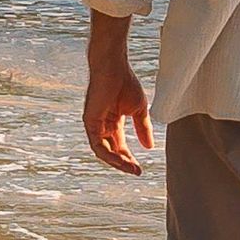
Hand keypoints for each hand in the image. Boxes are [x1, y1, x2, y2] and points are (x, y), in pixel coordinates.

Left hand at [83, 21, 153, 172]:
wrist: (114, 67)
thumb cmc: (125, 82)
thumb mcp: (139, 110)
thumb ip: (143, 128)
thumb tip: (149, 147)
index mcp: (113, 122)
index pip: (119, 146)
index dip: (129, 158)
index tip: (140, 169)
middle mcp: (102, 125)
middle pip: (111, 151)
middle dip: (124, 163)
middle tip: (136, 172)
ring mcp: (95, 124)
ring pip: (103, 151)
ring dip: (117, 162)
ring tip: (131, 168)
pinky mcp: (90, 122)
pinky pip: (97, 144)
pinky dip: (108, 154)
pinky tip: (120, 159)